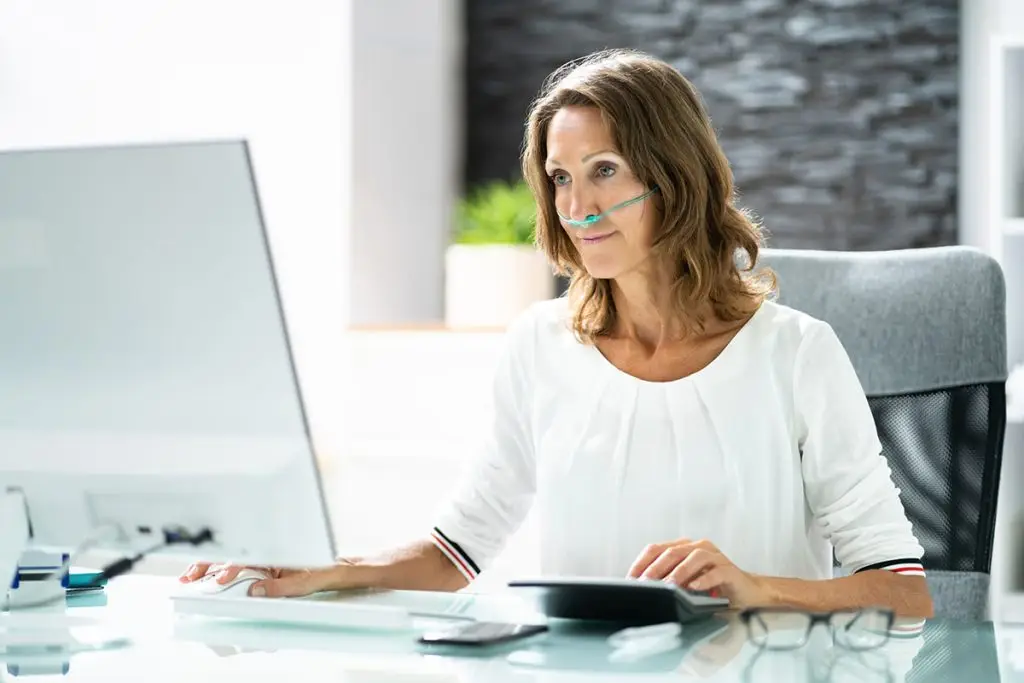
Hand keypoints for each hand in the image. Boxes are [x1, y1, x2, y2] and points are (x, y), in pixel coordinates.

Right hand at [178, 560, 360, 597]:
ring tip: (189, 576)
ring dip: (209, 567)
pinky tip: (206, 578)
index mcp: (279, 552)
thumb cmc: (330, 571)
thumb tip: (255, 591)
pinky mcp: (266, 569)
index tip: (218, 581)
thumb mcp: (310, 581)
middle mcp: (270, 553)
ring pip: (232, 560)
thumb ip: (282, 587)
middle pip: (233, 555)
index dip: (230, 568)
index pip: (247, 558)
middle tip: (188, 577)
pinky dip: (220, 572)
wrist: (345, 570)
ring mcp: (267, 560)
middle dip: (208, 563)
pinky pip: (240, 569)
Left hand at [627, 538, 772, 608]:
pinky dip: (704, 580)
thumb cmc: (711, 586)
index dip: (642, 562)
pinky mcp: (729, 569)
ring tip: (669, 586)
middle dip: (656, 568)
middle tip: (645, 583)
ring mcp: (715, 556)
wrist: (745, 591)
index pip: (656, 548)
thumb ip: (668, 580)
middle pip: (672, 552)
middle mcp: (698, 547)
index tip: (631, 578)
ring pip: (694, 558)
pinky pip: (716, 571)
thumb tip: (643, 588)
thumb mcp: (685, 582)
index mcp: (684, 547)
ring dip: (679, 572)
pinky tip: (694, 588)